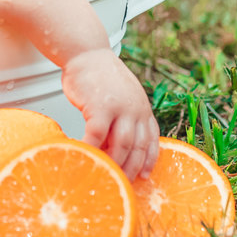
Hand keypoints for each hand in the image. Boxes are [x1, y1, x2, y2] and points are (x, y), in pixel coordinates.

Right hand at [61, 48, 159, 178]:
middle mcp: (136, 109)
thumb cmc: (99, 75)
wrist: (86, 52)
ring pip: (122, 146)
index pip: (152, 139)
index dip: (150, 160)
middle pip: (138, 148)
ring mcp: (120, 108)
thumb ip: (124, 117)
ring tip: (104, 176)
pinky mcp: (100, 106)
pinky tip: (85, 157)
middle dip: (131, 169)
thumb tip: (117, 144)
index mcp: (142, 108)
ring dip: (114, 164)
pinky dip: (92, 150)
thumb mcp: (122, 95)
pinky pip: (97, 137)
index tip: (146, 176)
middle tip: (121, 184)